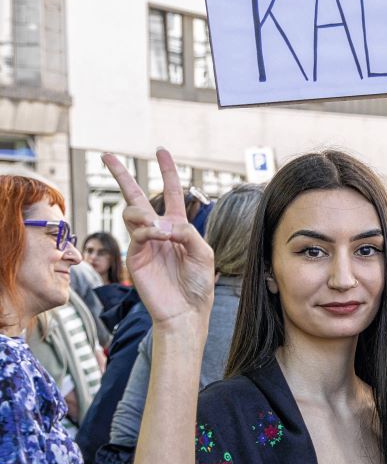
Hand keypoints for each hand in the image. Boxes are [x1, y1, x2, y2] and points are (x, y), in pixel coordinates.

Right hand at [103, 147, 214, 328]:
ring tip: (162, 230)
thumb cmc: (198, 285)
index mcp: (178, 227)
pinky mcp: (135, 256)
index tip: (161, 151)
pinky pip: (137, 234)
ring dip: (146, 214)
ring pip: (132, 212)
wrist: (186, 311)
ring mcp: (144, 243)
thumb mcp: (203, 253)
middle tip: (107, 156)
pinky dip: (149, 231)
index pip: (172, 193)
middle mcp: (158, 231)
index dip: (168, 171)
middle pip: (135, 196)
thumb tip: (163, 222)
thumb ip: (187, 231)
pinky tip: (160, 237)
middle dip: (121, 175)